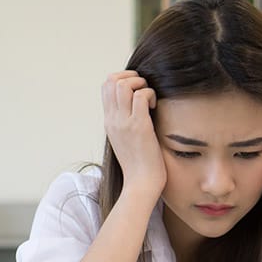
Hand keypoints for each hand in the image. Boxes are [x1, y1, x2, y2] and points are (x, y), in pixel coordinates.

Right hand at [102, 71, 164, 199]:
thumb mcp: (127, 140)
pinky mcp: (138, 126)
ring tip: (150, 98)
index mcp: (109, 121)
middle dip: (131, 77)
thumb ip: (127, 122)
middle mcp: (112, 119)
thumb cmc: (139, 165)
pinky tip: (156, 108)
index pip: (106, 86)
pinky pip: (141, 96)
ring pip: (123, 84)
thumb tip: (138, 107)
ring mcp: (123, 122)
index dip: (122, 79)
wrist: (140, 184)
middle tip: (144, 90)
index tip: (137, 90)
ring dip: (140, 84)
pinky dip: (150, 94)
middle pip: (111, 80)